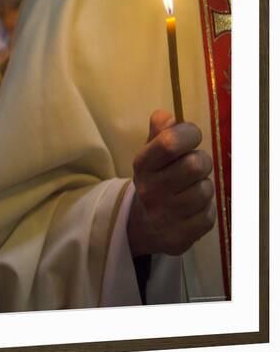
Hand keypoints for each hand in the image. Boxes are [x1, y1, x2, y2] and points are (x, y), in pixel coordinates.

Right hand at [127, 110, 215, 256]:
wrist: (142, 225)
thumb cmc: (154, 180)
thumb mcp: (150, 154)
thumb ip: (160, 132)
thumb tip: (168, 116)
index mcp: (143, 164)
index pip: (170, 142)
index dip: (189, 134)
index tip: (191, 137)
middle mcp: (151, 190)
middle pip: (196, 165)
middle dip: (201, 161)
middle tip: (193, 166)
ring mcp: (165, 215)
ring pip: (205, 190)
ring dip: (203, 186)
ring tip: (191, 188)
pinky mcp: (181, 236)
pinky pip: (209, 213)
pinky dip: (205, 208)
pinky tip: (192, 208)